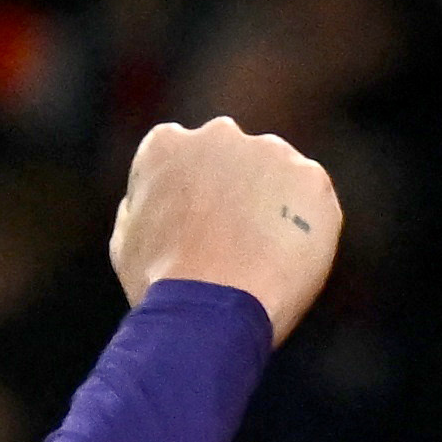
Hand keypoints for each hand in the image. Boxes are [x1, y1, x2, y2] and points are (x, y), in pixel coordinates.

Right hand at [109, 117, 344, 339]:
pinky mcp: (311, 179)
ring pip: (279, 177)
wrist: (208, 307)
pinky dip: (309, 232)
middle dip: (239, 192)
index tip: (199, 230)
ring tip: (265, 261)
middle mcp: (219, 134)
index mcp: (167, 144)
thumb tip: (154, 200)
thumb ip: (142, 207)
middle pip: (236, 160)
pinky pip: (314, 205)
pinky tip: (288, 263)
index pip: (184, 159)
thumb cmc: (160, 284)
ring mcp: (269, 152)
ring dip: (276, 209)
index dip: (194, 198)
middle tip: (238, 244)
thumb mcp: (127, 241)